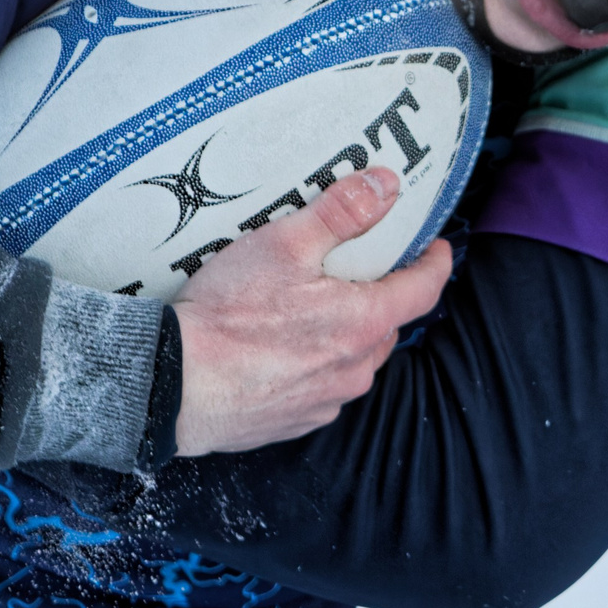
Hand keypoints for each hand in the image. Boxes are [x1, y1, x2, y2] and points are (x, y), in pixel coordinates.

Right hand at [168, 168, 451, 455]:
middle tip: (359, 269)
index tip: (436, 248)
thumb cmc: (227, 315)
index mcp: (364, 324)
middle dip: (381, 296)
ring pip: (354, 358)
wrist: (171, 385)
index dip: (435, 264)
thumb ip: (342, 212)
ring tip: (312, 307)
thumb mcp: (284, 244)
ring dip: (345, 333)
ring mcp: (325, 401)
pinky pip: (320, 386)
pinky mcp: (292, 422)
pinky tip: (280, 347)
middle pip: (387, 324)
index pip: (423, 291)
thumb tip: (387, 186)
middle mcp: (354, 370)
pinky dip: (313, 363)